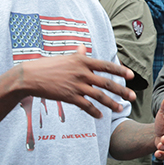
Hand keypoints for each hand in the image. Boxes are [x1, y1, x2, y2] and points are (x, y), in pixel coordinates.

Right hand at [19, 45, 135, 118]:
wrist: (30, 76)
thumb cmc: (47, 66)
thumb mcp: (65, 58)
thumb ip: (78, 55)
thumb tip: (83, 47)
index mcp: (82, 61)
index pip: (106, 66)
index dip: (120, 71)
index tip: (132, 75)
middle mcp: (82, 72)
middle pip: (106, 82)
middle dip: (122, 90)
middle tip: (133, 96)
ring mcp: (76, 85)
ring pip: (99, 96)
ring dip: (111, 104)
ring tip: (120, 109)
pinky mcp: (69, 96)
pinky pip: (86, 106)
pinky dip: (94, 112)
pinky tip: (100, 116)